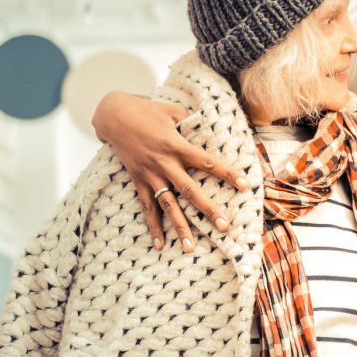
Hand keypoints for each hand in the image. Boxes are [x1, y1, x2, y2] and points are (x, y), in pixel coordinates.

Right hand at [91, 91, 250, 251]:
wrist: (112, 114)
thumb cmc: (146, 109)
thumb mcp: (172, 110)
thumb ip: (190, 123)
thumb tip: (207, 129)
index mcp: (176, 145)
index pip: (207, 162)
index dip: (226, 173)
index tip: (244, 185)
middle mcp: (164, 163)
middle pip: (189, 190)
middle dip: (207, 209)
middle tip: (223, 226)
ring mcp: (150, 175)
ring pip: (167, 205)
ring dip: (180, 227)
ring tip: (190, 247)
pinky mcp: (137, 180)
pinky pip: (147, 207)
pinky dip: (153, 227)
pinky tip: (160, 245)